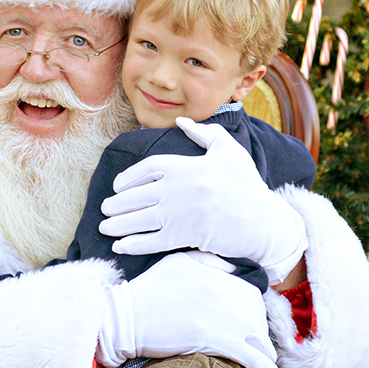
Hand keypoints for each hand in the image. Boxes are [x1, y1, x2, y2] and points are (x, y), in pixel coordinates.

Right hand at [95, 252, 277, 367]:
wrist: (126, 318)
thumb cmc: (149, 290)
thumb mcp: (178, 262)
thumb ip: (208, 260)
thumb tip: (232, 267)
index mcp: (214, 274)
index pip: (250, 291)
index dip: (256, 308)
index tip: (254, 318)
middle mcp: (220, 292)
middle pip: (256, 312)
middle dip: (261, 327)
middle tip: (259, 340)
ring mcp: (216, 315)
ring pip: (255, 333)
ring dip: (264, 347)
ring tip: (267, 358)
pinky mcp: (210, 339)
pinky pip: (246, 353)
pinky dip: (261, 362)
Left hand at [99, 117, 306, 284]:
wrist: (264, 220)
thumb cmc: (246, 185)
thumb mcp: (229, 151)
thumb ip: (204, 134)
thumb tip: (181, 121)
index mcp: (187, 166)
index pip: (148, 167)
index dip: (129, 176)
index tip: (118, 185)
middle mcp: (179, 188)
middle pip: (138, 195)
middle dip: (118, 203)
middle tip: (105, 208)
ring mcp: (181, 214)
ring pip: (140, 219)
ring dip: (119, 224)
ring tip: (105, 227)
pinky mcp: (186, 236)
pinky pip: (153, 241)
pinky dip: (134, 244)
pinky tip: (121, 246)